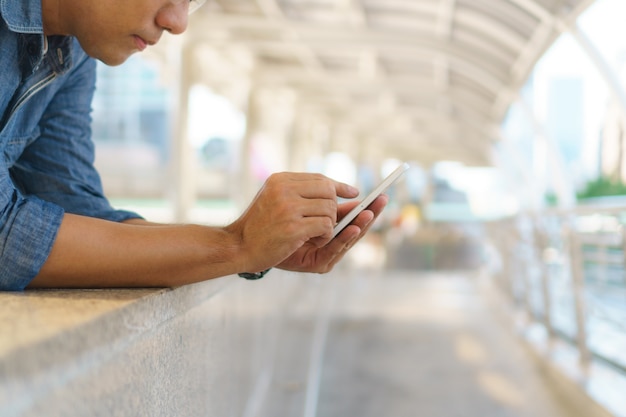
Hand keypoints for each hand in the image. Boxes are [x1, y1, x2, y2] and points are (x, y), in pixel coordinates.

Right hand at [226, 172, 358, 272]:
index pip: (319, 178)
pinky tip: (313, 240)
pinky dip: (326, 235)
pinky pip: (326, 226)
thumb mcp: (274, 199)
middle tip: (326, 223)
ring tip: (316, 234)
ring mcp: (288, 208)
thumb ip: (299, 192)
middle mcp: (284, 189)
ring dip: (329, 225)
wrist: (237, 246)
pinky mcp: (293, 228)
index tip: (353, 192)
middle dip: (334, 209)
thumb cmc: (259, 226)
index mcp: (280, 180)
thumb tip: (335, 188)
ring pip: (330, 210)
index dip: (338, 186)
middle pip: (329, 192)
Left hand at [276, 194, 387, 272]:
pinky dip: (343, 238)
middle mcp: (331, 245)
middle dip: (370, 214)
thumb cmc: (272, 225)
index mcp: (330, 232)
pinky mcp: (317, 264)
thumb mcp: (298, 208)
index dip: (369, 207)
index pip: (355, 218)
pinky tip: (351, 228)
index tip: (381, 195)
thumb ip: (318, 201)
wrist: (249, 247)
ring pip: (349, 239)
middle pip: (358, 228)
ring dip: (360, 225)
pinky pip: (334, 249)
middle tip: (382, 200)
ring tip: (368, 214)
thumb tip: (340, 187)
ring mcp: (325, 256)